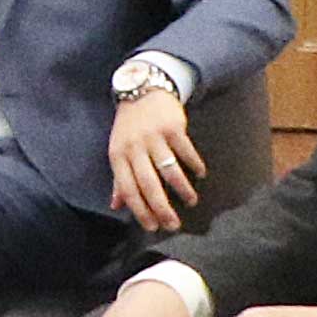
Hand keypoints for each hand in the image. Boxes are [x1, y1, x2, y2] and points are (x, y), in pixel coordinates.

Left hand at [106, 83, 203, 228]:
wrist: (142, 89)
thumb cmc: (129, 126)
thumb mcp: (118, 150)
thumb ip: (119, 179)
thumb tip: (116, 206)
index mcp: (118, 156)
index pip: (128, 189)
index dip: (140, 210)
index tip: (152, 227)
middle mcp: (134, 148)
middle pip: (149, 185)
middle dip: (162, 209)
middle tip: (174, 225)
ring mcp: (154, 137)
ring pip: (169, 171)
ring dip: (182, 189)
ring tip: (191, 201)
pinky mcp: (173, 127)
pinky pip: (186, 151)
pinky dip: (194, 165)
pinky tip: (200, 174)